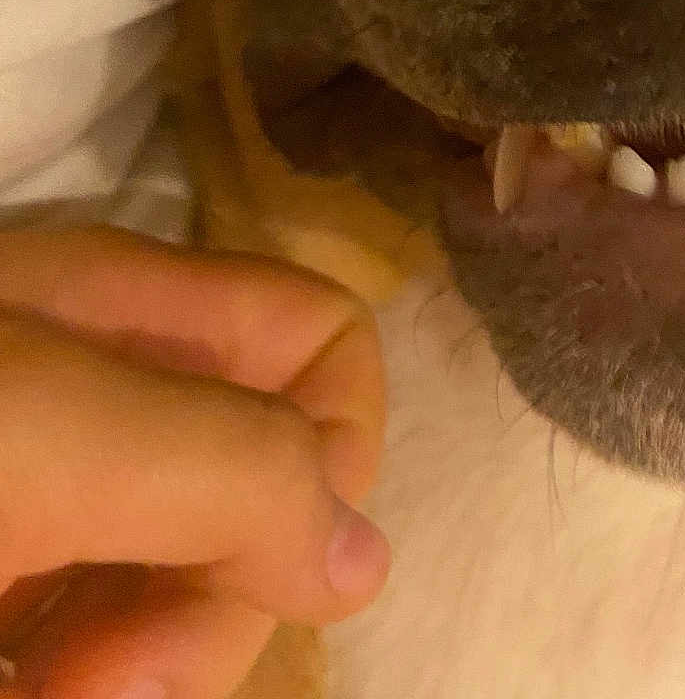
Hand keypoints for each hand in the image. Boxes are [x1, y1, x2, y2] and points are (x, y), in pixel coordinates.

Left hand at [0, 226, 388, 698]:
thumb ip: (229, 465)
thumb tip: (365, 560)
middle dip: (216, 611)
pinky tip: (28, 693)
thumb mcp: (44, 427)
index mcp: (127, 308)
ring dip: (146, 672)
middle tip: (111, 686)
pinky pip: (91, 639)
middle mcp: (97, 391)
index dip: (330, 454)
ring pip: (179, 590)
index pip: (324, 339)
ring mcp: (33, 493)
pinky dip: (81, 683)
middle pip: (261, 493)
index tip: (247, 560)